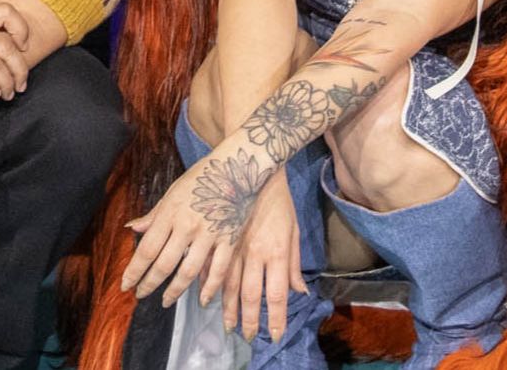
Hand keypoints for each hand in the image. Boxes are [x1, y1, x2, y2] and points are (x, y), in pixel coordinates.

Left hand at [120, 147, 267, 306]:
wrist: (237, 166)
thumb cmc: (202, 177)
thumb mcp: (172, 191)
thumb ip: (154, 215)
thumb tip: (131, 228)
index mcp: (170, 213)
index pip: (147, 249)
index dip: (135, 270)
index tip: (126, 284)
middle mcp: (187, 225)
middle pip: (164, 263)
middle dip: (149, 283)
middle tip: (140, 295)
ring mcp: (209, 233)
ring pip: (188, 270)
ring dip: (174, 289)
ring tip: (165, 300)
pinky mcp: (229, 239)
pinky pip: (218, 269)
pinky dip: (210, 288)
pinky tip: (201, 299)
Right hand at [220, 175, 305, 339]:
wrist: (253, 169)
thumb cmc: (279, 201)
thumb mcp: (293, 230)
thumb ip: (294, 264)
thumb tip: (300, 292)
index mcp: (276, 251)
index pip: (277, 294)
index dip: (275, 318)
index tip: (273, 335)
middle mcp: (254, 253)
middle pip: (250, 295)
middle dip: (248, 319)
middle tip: (245, 337)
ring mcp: (233, 246)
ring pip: (228, 285)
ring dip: (228, 308)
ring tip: (227, 325)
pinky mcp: (219, 238)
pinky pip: (212, 267)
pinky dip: (209, 285)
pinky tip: (207, 298)